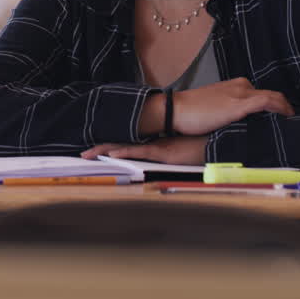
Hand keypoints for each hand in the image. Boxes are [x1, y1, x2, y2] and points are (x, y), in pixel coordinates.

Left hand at [81, 136, 208, 164]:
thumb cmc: (200, 146)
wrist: (215, 140)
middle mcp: (151, 142)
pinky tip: (112, 155)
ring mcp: (156, 145)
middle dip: (101, 148)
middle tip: (84, 154)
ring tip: (89, 155)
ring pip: (125, 147)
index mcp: (153, 142)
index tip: (95, 149)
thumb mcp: (179, 152)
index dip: (109, 145)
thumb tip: (159, 158)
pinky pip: (141, 152)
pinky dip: (125, 153)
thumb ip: (167, 154)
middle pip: (120, 143)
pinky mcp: (163, 151)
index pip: (126, 143)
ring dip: (106, 150)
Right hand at [169, 78, 294, 134]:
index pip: (262, 94)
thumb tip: (240, 125)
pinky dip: (280, 108)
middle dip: (283, 108)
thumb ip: (229, 111)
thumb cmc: (190, 112)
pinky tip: (287, 118)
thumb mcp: (214, 108)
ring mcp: (241, 94)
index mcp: (235, 86)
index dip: (276, 106)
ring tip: (292, 123)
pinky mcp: (239, 104)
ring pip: (273, 97)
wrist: (176, 110)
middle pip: (271, 95)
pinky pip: (268, 102)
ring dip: (285, 109)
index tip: (283, 118)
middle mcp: (241, 86)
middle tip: (290, 123)